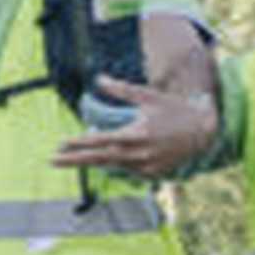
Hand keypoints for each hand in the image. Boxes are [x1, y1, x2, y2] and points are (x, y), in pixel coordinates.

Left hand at [52, 79, 213, 179]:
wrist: (203, 130)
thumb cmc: (173, 109)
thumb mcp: (147, 96)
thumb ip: (121, 90)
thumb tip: (98, 79)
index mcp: (136, 134)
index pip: (100, 141)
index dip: (79, 143)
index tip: (60, 143)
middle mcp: (139, 154)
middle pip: (99, 159)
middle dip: (74, 160)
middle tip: (52, 160)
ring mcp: (146, 167)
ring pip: (112, 166)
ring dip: (94, 161)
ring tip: (74, 156)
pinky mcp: (152, 174)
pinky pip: (127, 171)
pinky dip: (116, 164)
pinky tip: (109, 157)